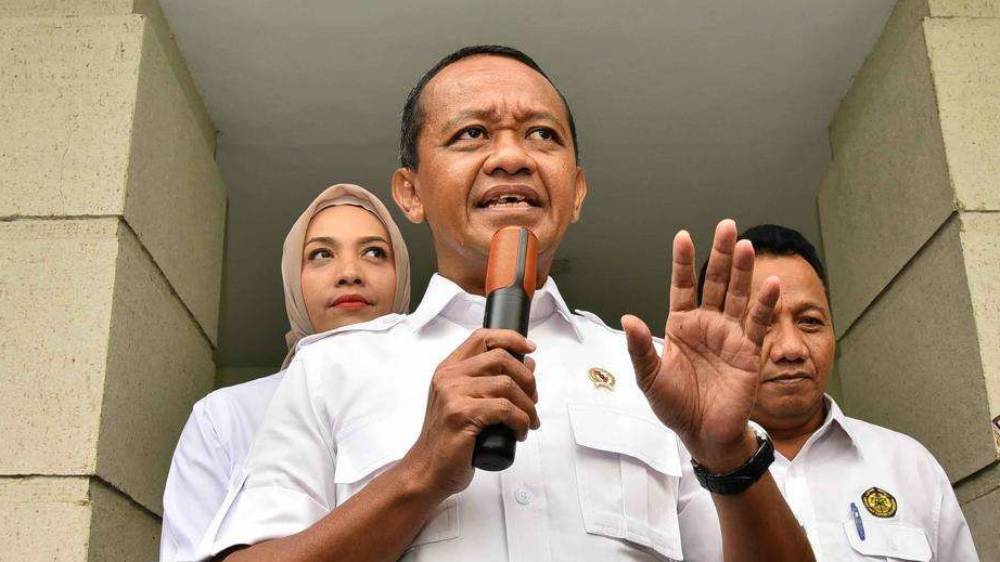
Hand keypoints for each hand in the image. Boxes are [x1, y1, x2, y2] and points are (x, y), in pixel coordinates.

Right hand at [402, 329, 538, 499]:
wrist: (428, 470)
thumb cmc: (449, 440)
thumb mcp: (463, 403)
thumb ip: (487, 382)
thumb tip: (526, 362)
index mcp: (448, 370)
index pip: (482, 337)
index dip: (510, 338)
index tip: (529, 349)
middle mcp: (449, 377)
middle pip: (501, 358)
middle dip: (527, 378)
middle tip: (532, 399)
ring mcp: (453, 395)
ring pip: (507, 385)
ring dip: (527, 406)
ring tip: (528, 422)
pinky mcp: (462, 415)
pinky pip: (505, 409)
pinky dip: (521, 421)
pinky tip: (519, 432)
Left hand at [622, 219, 778, 471]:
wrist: (703, 433)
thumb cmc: (675, 406)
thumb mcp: (650, 378)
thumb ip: (639, 348)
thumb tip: (627, 319)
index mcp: (681, 325)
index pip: (683, 286)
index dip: (684, 262)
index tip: (684, 236)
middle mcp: (707, 324)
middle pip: (715, 282)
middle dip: (721, 254)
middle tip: (726, 225)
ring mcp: (730, 335)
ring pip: (737, 295)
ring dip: (743, 271)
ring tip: (745, 245)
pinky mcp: (749, 351)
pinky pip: (758, 323)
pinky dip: (765, 304)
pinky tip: (771, 283)